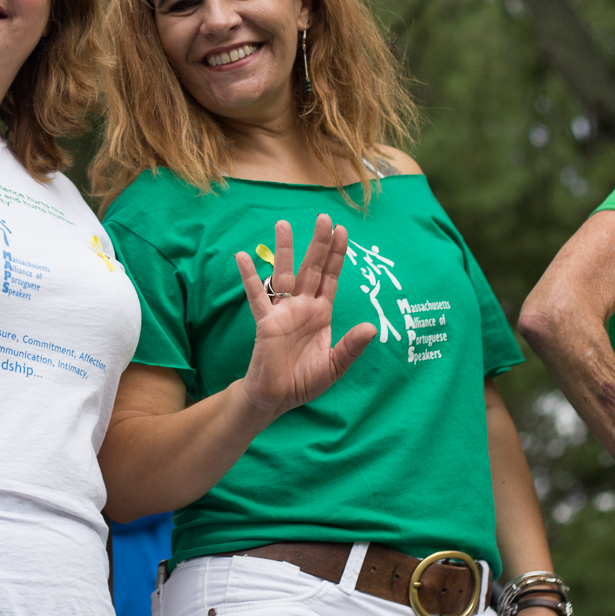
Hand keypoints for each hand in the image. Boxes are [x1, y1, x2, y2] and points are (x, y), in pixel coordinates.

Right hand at [234, 216, 375, 415]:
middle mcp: (302, 306)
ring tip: (284, 225)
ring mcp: (282, 312)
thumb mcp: (335, 366)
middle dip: (318, 244)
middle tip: (324, 217)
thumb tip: (371, 328)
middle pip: (311, 268)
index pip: (330, 277)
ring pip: (284, 274)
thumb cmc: (304, 381)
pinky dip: (250, 277)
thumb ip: (351, 347)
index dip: (337, 255)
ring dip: (284, 251)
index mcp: (321, 313)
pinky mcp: (265, 322)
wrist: (277, 398)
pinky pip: (257, 296)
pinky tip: (243, 257)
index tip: (342, 231)